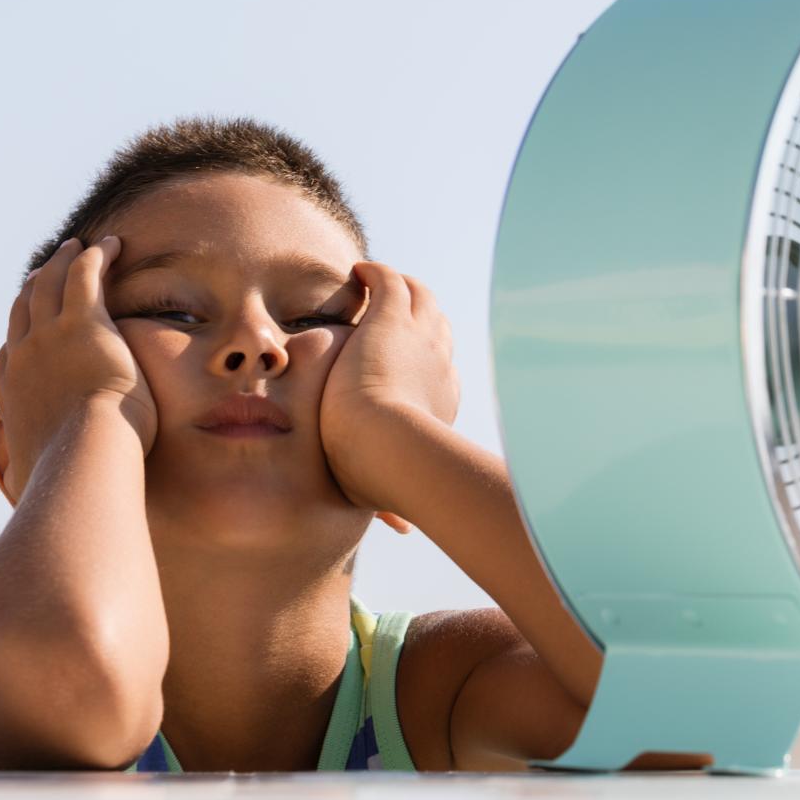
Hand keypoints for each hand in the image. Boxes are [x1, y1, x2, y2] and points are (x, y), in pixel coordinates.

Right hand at [0, 237, 157, 492]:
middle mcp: (23, 355)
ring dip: (65, 261)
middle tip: (50, 268)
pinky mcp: (83, 322)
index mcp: (12, 390)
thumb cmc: (69, 473)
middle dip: (37, 284)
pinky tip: (113, 246)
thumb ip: (29, 479)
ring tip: (80, 247)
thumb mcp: (36, 477)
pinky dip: (96, 256)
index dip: (21, 329)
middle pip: (25, 306)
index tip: (32, 320)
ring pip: (52, 283)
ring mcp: (49, 335)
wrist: (85, 453)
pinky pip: (86, 275)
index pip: (10, 350)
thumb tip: (26, 494)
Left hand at [320, 262, 458, 507]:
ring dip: (402, 287)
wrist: (388, 449)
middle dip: (422, 315)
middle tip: (398, 308)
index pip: (441, 370)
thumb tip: (403, 528)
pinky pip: (390, 282)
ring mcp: (419, 339)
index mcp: (441, 400)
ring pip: (420, 298)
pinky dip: (377, 273)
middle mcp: (439, 365)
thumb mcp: (390, 488)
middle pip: (440, 328)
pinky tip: (358, 271)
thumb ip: (392, 504)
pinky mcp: (390, 321)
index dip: (427, 359)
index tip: (408, 359)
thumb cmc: (384, 476)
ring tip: (379, 283)